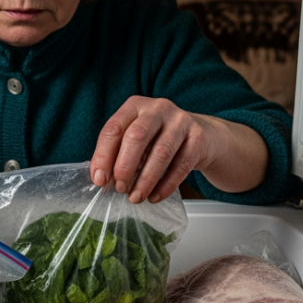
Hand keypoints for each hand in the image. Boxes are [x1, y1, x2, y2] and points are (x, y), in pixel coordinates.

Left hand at [89, 96, 267, 203]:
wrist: (202, 136)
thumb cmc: (159, 139)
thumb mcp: (137, 140)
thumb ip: (117, 154)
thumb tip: (101, 179)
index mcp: (135, 105)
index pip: (114, 128)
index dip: (104, 155)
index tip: (99, 179)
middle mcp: (158, 108)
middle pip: (137, 136)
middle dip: (124, 166)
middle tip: (120, 188)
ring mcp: (181, 121)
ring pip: (160, 152)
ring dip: (145, 179)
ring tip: (135, 197)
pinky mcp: (199, 138)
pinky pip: (181, 165)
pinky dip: (166, 185)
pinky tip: (155, 197)